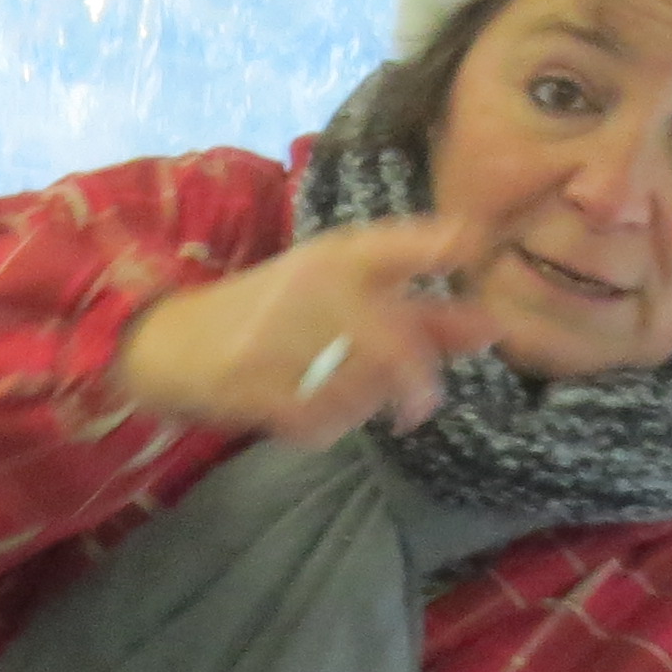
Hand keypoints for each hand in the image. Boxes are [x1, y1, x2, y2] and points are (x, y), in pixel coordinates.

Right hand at [109, 217, 501, 448]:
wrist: (175, 341)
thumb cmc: (278, 313)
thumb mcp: (346, 294)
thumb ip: (423, 313)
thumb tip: (496, 329)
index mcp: (338, 255)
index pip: (397, 245)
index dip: (441, 245)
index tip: (474, 246)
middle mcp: (311, 288)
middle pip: (391, 345)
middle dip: (415, 381)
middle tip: (419, 405)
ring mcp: (279, 338)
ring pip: (359, 390)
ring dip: (365, 405)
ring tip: (342, 395)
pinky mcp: (252, 385)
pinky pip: (318, 422)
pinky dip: (325, 426)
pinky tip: (309, 412)